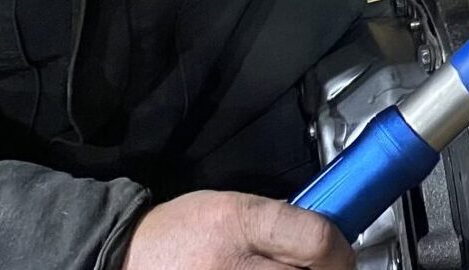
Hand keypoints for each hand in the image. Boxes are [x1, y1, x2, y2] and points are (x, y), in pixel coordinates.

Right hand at [122, 191, 354, 269]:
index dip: (339, 250)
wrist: (129, 259)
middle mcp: (233, 265)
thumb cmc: (181, 232)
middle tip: (319, 269)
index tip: (340, 254)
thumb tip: (326, 239)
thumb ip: (277, 220)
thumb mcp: (230, 205)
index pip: (316, 239)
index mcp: (239, 222)